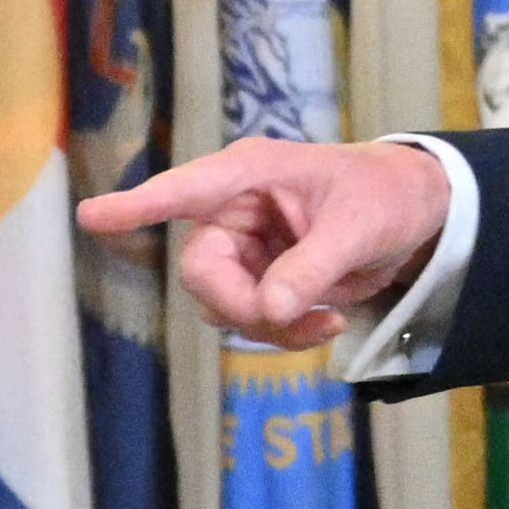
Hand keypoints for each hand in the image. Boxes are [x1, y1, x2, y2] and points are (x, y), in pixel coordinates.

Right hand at [77, 140, 451, 352]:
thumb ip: (312, 266)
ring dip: (269, 327)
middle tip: (292, 317)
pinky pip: (251, 321)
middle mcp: (235, 211)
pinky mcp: (260, 280)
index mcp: (249, 175)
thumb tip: (269, 308)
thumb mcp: (358, 227)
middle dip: (242, 306)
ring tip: (326, 319)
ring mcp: (245, 249)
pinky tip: (327, 323)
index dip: (137, 206)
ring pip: (223, 306)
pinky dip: (285, 332)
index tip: (92, 217)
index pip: (184, 190)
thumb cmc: (384, 196)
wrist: (416, 215)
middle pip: (202, 272)